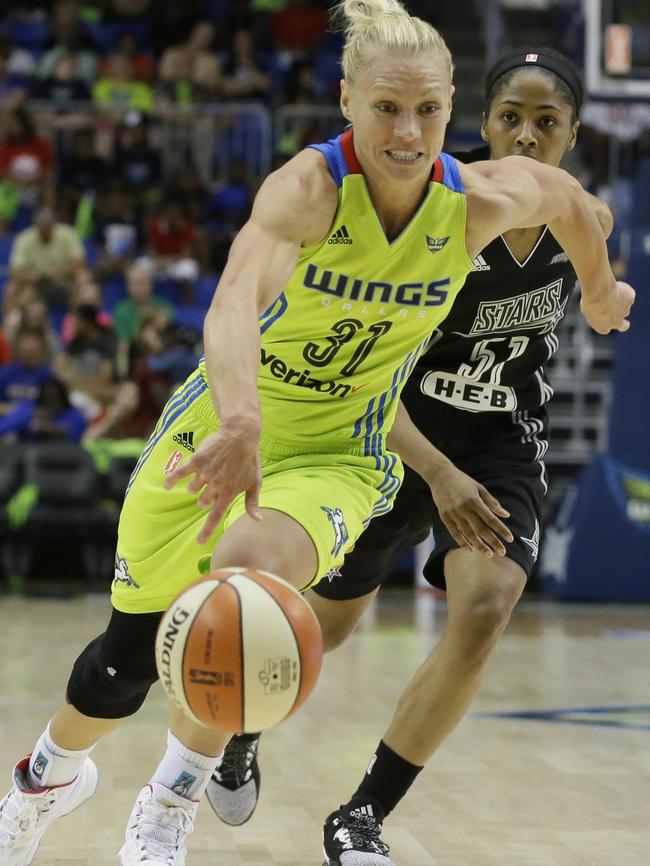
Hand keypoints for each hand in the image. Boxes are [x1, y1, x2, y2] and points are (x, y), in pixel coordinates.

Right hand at [164, 420, 262, 543]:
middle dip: (204, 498)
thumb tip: (257, 521)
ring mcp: (205, 474)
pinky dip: (172, 479)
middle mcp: (216, 486)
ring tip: (205, 474)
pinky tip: (167, 484)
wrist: (240, 435)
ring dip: (195, 486)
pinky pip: (180, 473)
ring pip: (192, 488)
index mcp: (229, 493)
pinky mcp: (197, 461)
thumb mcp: (255, 482)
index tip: (199, 542)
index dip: (206, 531)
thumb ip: (252, 503)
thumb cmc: (249, 459)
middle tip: (212, 487)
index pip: (216, 516)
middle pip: (202, 501)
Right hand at [426, 462, 513, 556]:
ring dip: (479, 546)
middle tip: (502, 553)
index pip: (491, 519)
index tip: (510, 539)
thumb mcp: (479, 488)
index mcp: (474, 501)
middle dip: (492, 542)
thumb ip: (492, 502)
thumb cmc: (462, 480)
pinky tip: (470, 549)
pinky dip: (462, 542)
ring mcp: (453, 514)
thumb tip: (506, 515)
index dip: (501, 530)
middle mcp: (464, 509)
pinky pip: (454, 533)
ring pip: (468, 534)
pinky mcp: (444, 517)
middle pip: (481, 529)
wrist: (439, 475)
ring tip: (489, 554)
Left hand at [580, 281, 634, 333]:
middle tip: (617, 314)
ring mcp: (625, 311)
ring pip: (625, 308)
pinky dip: (624, 291)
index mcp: (603, 328)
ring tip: (609, 293)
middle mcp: (616, 323)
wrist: (598, 292)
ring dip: (620, 303)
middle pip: (624, 326)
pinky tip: (616, 286)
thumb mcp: (587, 310)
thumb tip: (602, 308)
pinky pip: (628, 295)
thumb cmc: (590, 301)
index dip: (604, 321)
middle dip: (623, 323)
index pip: (606, 328)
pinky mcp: (630, 299)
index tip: (601, 314)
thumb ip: (597, 312)